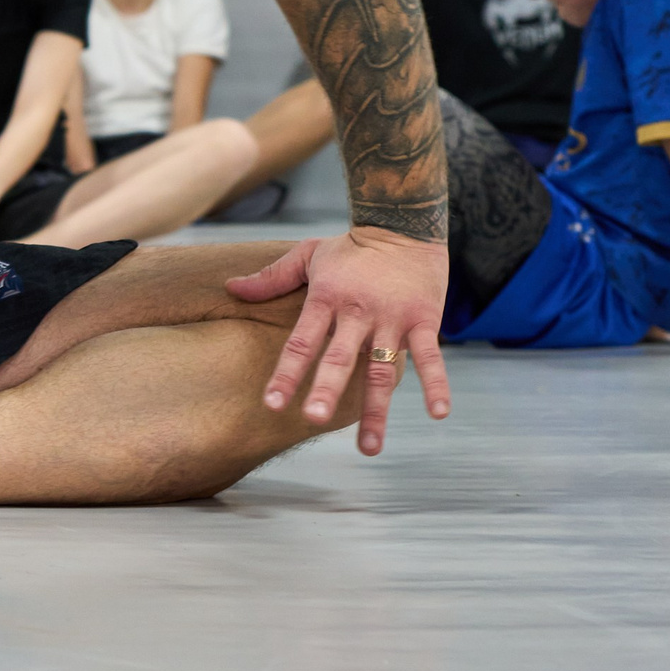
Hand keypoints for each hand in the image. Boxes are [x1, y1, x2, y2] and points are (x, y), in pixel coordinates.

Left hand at [225, 226, 450, 458]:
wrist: (404, 223)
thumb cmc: (350, 247)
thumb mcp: (307, 255)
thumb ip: (271, 278)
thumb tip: (231, 288)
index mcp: (326, 299)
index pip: (301, 342)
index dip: (286, 374)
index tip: (272, 404)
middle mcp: (358, 312)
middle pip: (340, 357)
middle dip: (327, 389)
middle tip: (314, 419)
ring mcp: (392, 318)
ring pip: (383, 369)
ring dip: (376, 408)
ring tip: (369, 447)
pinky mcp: (424, 320)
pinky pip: (431, 357)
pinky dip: (436, 384)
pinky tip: (439, 414)